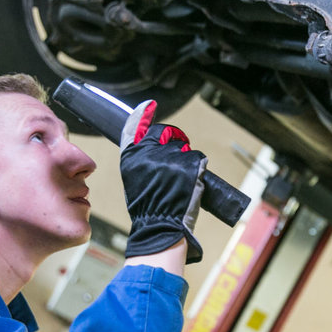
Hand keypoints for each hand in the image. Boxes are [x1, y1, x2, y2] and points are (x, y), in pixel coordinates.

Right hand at [120, 100, 205, 262]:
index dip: (142, 116)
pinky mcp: (190, 164)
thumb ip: (142, 159)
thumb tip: (152, 144)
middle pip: (167, 134)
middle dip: (174, 142)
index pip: (135, 128)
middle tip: (176, 163)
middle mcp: (150, 153)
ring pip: (185, 148)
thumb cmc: (148, 207)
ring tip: (181, 182)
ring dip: (187, 160)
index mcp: (133, 156)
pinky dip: (199, 169)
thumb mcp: (135, 179)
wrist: (161, 225)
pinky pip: (198, 158)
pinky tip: (192, 182)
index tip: (148, 106)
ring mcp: (171, 158)